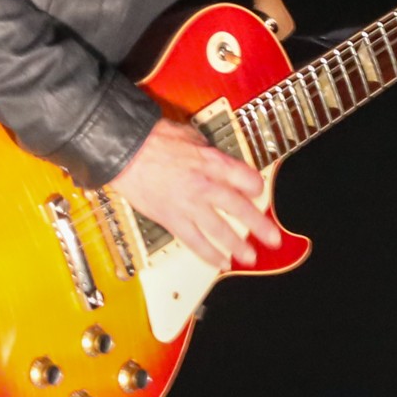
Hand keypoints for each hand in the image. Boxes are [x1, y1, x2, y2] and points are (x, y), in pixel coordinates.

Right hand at [109, 117, 283, 269]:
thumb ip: (204, 148)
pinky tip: (220, 263)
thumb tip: (211, 154)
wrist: (124, 151)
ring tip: (250, 257)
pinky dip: (208, 254)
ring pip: (220, 230)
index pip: (244, 177)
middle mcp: (205, 185)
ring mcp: (189, 205)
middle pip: (239, 208)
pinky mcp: (172, 219)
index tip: (259, 192)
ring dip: (237, 245)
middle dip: (259, 225)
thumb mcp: (188, 134)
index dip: (255, 186)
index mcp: (211, 161)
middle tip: (272, 238)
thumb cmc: (152, 139)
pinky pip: (194, 242)